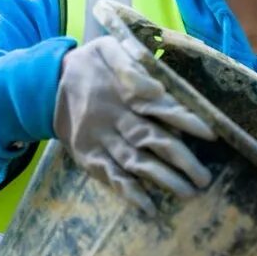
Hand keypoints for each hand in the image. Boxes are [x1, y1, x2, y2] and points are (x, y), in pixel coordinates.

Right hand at [54, 34, 216, 214]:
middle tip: (204, 178)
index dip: (185, 120)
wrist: (47, 84)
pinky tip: (149, 207)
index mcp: (124, 92)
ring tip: (187, 193)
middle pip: (152, 140)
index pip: (160, 107)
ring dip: (162, 179)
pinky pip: (111, 177)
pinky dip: (130, 193)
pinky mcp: (89, 157)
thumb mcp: (106, 48)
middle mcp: (115, 119)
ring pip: (135, 163)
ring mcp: (101, 141)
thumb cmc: (89, 65)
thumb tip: (156, 88)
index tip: (210, 134)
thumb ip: (130, 63)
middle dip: (181, 160)